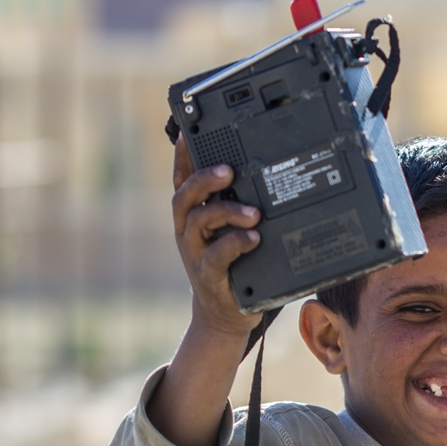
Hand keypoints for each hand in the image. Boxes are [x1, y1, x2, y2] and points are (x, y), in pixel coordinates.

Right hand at [171, 134, 261, 336]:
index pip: (183, 178)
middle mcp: (188, 230)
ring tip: (253, 213)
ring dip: (226, 212)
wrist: (225, 313)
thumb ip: (238, 204)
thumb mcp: (232, 230)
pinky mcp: (207, 275)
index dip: (183, 155)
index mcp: (192, 214)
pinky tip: (253, 239)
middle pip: (185, 196)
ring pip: (199, 222)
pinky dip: (235, 243)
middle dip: (204, 180)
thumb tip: (263, 171)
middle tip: (228, 171)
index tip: (188, 132)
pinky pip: (217, 256)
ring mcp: (195, 253)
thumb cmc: (233, 265)